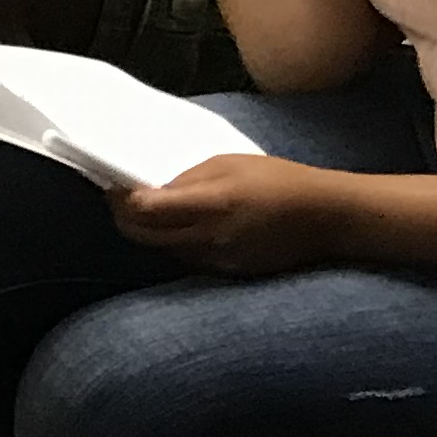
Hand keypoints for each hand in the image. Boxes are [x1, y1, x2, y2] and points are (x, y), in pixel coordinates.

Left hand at [111, 154, 347, 276]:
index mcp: (210, 206)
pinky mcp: (229, 272)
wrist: (325, 217)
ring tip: (145, 210)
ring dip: (147, 232)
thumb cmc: (278, 180)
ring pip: (162, 250)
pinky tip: (177, 226)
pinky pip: (187, 258)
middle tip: (117, 198)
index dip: (120, 198)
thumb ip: (186, 179)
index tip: (111, 184)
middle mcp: (209, 239)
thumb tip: (152, 189)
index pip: (144, 210)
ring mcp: (219, 260)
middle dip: (122, 218)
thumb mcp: (227, 164)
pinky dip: (173, 243)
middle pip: (143, 236)